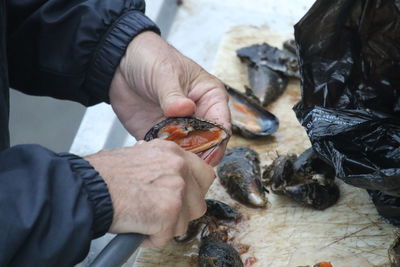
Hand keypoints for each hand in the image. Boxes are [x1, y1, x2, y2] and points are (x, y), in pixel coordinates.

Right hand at [85, 140, 215, 246]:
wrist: (86, 188)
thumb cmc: (104, 175)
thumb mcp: (138, 156)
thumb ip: (159, 164)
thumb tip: (168, 172)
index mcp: (172, 152)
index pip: (204, 175)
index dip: (194, 192)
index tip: (184, 199)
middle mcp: (179, 167)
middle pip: (199, 203)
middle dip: (180, 214)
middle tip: (158, 213)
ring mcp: (176, 189)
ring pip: (184, 222)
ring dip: (164, 226)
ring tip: (142, 217)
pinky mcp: (168, 212)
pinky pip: (166, 236)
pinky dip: (150, 238)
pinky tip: (135, 225)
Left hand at [109, 31, 230, 165]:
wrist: (121, 63)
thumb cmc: (152, 59)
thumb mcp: (165, 73)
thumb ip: (174, 95)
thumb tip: (185, 109)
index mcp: (210, 97)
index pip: (222, 125)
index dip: (217, 143)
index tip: (208, 156)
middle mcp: (199, 115)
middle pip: (208, 144)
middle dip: (199, 156)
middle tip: (185, 162)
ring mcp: (180, 128)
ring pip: (189, 152)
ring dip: (181, 159)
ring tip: (169, 161)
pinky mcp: (161, 136)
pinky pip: (167, 153)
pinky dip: (163, 157)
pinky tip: (155, 158)